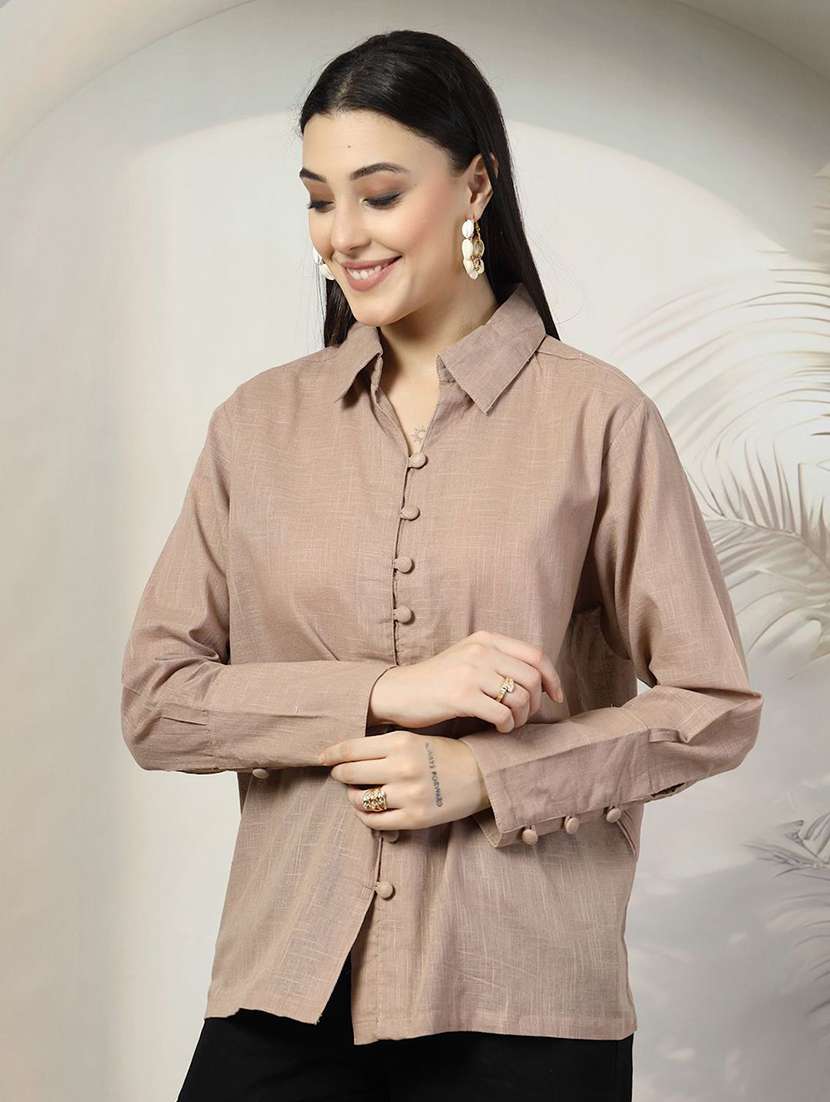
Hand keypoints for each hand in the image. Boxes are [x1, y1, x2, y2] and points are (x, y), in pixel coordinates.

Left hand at [317, 729, 490, 831]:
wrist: (481, 775)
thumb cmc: (444, 754)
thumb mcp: (414, 739)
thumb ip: (383, 745)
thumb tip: (346, 752)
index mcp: (400, 743)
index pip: (351, 749)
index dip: (331, 754)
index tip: (322, 757)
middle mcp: (401, 768)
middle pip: (349, 774)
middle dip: (339, 774)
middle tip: (339, 774)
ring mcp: (407, 795)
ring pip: (359, 800)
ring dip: (352, 797)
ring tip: (356, 792)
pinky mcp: (414, 818)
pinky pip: (375, 821)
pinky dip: (365, 816)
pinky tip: (369, 809)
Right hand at [369, 629, 563, 732]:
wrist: (399, 691)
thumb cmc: (438, 680)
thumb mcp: (469, 658)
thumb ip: (500, 661)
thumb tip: (541, 681)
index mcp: (486, 639)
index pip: (535, 655)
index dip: (553, 678)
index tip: (556, 697)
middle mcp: (481, 651)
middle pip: (532, 678)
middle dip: (536, 703)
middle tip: (524, 717)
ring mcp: (470, 672)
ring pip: (520, 698)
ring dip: (521, 718)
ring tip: (509, 723)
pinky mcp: (461, 695)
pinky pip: (502, 714)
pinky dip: (506, 726)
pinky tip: (498, 728)